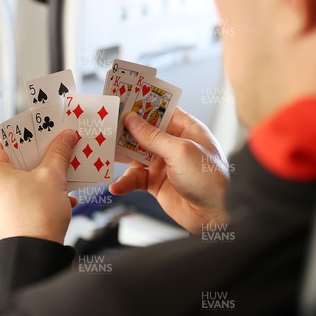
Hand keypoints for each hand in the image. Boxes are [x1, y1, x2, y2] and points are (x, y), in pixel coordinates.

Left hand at [0, 127, 78, 243]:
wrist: (33, 258)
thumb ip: (59, 152)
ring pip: (15, 174)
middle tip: (55, 142)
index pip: (1, 133)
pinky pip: (17, 191)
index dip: (24, 126)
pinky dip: (36, 187)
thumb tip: (66, 137)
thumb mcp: (52, 177)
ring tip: (60, 166)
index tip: (42, 125)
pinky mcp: (0, 213)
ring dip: (40, 168)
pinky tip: (59, 192)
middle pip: (9, 154)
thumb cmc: (35, 221)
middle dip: (36, 148)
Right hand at [109, 109, 229, 232]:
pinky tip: (116, 186)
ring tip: (102, 155)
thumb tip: (132, 119)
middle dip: (124, 131)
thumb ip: (153, 136)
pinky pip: (135, 179)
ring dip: (120, 157)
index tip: (121, 100)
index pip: (160, 111)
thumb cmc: (209, 179)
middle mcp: (174, 144)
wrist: (213, 215)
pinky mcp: (156, 183)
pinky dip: (125, 182)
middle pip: (143, 132)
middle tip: (105, 127)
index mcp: (186, 129)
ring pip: (135, 155)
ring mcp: (164, 164)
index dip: (141, 105)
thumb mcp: (180, 151)